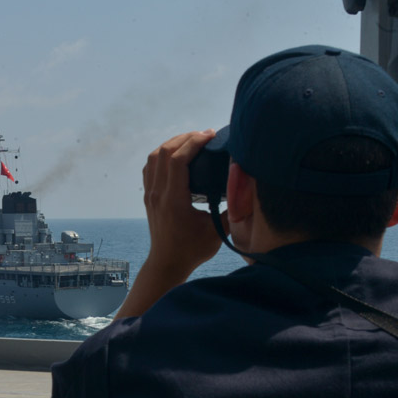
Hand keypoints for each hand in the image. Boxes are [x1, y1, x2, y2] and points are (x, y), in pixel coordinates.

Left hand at [115, 130, 226, 318]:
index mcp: (173, 200)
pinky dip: (163, 154)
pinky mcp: (149, 196)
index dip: (194, 142)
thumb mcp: (217, 231)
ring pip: (154, 157)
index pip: (178, 160)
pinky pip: (150, 166)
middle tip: (205, 134)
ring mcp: (150, 194)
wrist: (167, 263)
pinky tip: (177, 153)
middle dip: (185, 138)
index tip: (210, 135)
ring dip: (172, 143)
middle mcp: (158, 194)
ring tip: (192, 139)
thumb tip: (248, 188)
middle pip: (164, 153)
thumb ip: (233, 209)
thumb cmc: (192, 249)